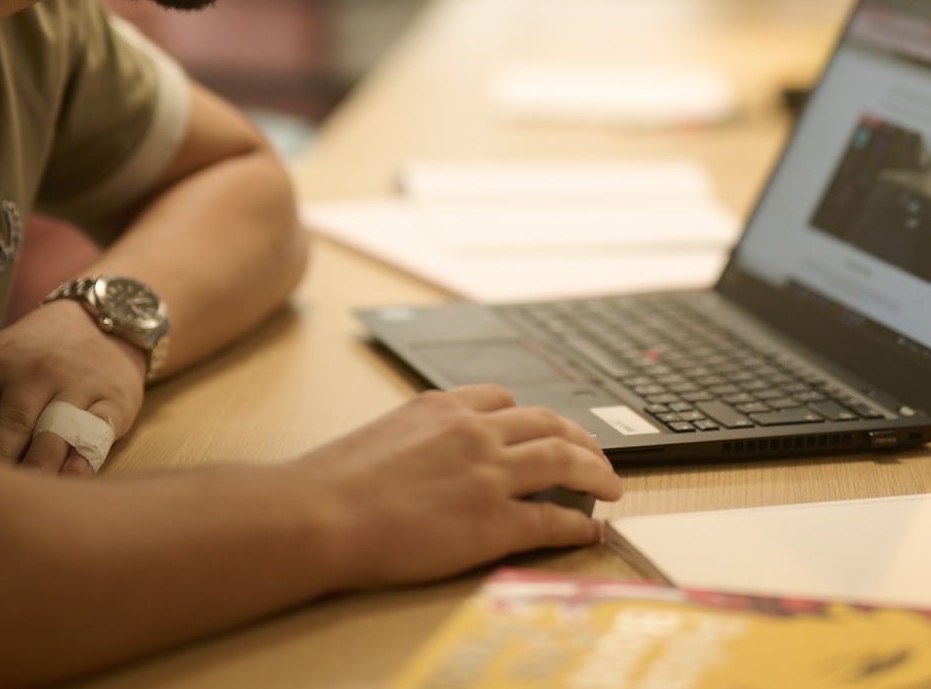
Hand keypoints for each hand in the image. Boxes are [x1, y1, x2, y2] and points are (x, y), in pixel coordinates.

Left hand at [0, 301, 145, 474]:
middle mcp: (34, 373)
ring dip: (33, 474)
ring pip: (50, 437)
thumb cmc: (35, 354)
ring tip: (19, 507)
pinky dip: (81, 462)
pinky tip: (68, 482)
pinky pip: (96, 433)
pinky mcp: (113, 399)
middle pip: (6, 432)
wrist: (105, 319)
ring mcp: (76, 384)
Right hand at [287, 385, 624, 588]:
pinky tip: (589, 529)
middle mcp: (474, 432)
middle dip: (580, 438)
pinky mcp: (493, 522)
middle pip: (547, 424)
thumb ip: (418, 437)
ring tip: (612, 487)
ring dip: (596, 473)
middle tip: (596, 455)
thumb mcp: (382, 435)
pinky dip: (578, 523)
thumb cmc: (332, 483)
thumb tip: (426, 454)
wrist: (319, 515)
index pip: (504, 400)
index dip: (534, 417)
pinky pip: (553, 518)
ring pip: (564, 461)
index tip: (547, 428)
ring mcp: (489, 475)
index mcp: (443, 407)